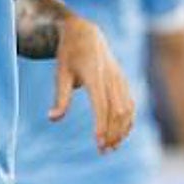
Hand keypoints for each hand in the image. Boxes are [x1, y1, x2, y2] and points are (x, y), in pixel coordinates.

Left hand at [48, 15, 134, 152]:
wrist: (85, 31)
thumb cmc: (69, 54)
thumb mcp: (61, 73)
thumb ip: (60, 97)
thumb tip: (53, 118)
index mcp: (93, 74)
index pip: (101, 104)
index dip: (101, 125)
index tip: (98, 144)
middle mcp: (110, 76)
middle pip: (116, 111)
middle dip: (112, 133)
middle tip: (103, 151)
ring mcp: (119, 78)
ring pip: (126, 109)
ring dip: (122, 130)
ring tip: (112, 147)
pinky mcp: (123, 80)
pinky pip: (130, 103)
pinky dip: (128, 120)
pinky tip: (121, 134)